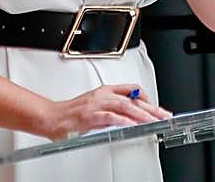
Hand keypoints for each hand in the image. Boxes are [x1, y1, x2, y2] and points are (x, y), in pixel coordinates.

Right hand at [36, 84, 171, 140]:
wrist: (51, 117)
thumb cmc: (71, 113)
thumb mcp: (95, 105)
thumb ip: (112, 108)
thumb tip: (130, 116)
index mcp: (105, 90)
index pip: (131, 89)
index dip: (146, 98)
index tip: (156, 108)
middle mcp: (102, 95)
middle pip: (132, 98)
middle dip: (151, 107)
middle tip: (163, 115)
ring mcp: (96, 105)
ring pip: (124, 106)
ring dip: (141, 114)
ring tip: (153, 121)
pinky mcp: (90, 116)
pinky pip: (109, 117)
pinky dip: (122, 121)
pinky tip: (132, 125)